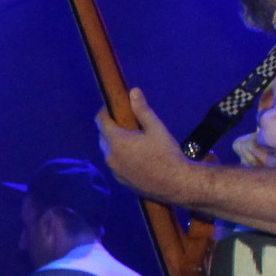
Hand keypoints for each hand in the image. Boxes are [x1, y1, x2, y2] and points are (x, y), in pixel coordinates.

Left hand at [95, 86, 194, 201]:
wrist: (175, 184)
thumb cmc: (167, 154)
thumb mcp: (156, 129)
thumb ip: (142, 110)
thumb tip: (134, 91)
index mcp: (117, 141)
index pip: (101, 121)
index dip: (105, 111)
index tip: (113, 107)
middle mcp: (110, 156)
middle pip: (103, 136)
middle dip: (110, 127)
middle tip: (126, 122)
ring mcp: (114, 170)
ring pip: (108, 151)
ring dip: (114, 143)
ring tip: (132, 139)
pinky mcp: (120, 180)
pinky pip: (115, 164)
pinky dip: (120, 157)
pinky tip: (135, 156)